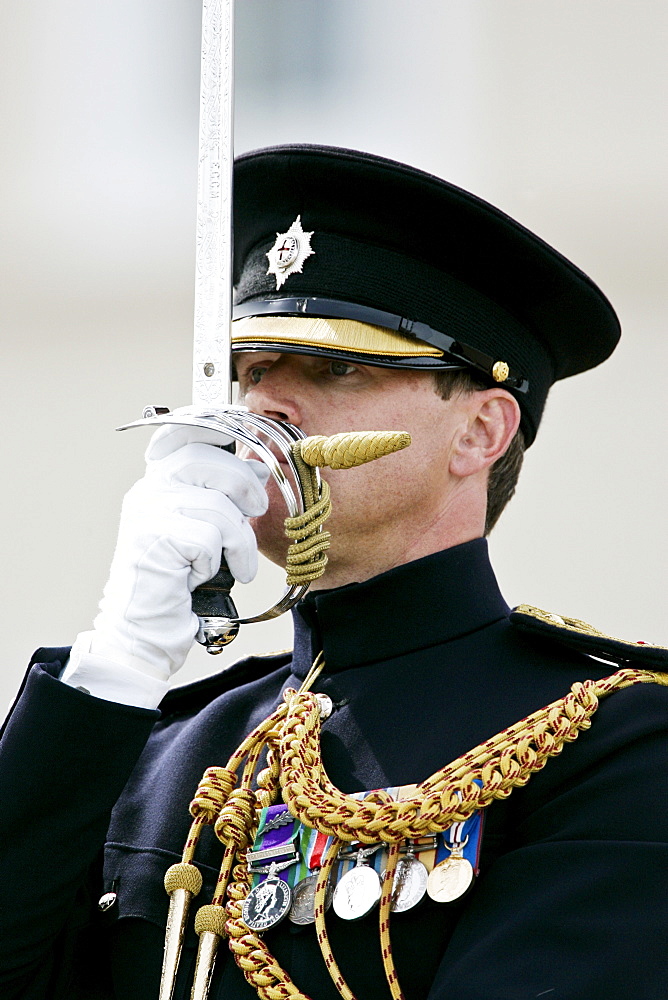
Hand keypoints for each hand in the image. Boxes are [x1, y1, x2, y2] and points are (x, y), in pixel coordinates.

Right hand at [89, 420, 268, 681]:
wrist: (147, 631)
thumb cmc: (180, 584)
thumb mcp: (209, 532)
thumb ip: (225, 497)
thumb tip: (258, 468)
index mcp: (158, 484)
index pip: (179, 432)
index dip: (213, 423)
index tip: (245, 429)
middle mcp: (147, 492)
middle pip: (204, 458)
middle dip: (243, 484)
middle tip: (257, 511)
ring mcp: (146, 513)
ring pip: (215, 502)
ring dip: (239, 538)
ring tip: (239, 563)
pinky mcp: (153, 539)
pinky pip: (209, 536)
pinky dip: (222, 560)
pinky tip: (209, 575)